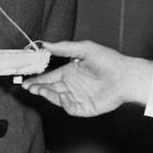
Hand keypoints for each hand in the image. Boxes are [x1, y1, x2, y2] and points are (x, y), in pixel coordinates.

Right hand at [23, 41, 151, 117]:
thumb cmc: (109, 60)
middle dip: (38, 88)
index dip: (37, 79)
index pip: (48, 78)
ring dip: (47, 94)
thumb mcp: (85, 49)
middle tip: (29, 87)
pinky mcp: (85, 108)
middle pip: (49, 89)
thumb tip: (45, 44)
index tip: (26, 80)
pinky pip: (69, 108)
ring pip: (56, 99)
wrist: (126, 76)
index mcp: (69, 72)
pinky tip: (63, 94)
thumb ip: (64, 48)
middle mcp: (71, 86)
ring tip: (40, 89)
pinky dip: (64, 103)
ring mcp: (77, 97)